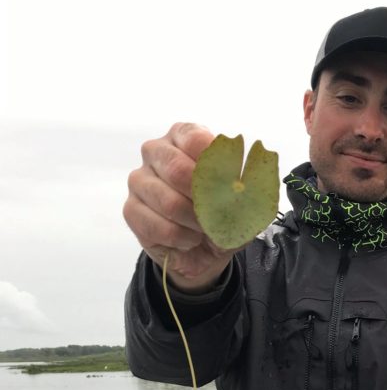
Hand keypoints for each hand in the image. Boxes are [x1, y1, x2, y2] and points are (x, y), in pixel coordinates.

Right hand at [123, 123, 235, 291]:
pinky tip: (190, 239)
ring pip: (169, 202)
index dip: (217, 165)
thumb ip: (249, 190)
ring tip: (205, 230)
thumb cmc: (221, 216)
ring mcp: (140, 179)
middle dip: (205, 199)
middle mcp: (157, 152)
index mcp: (185, 138)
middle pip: (177, 169)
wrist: (203, 251)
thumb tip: (252, 183)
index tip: (232, 184)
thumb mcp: (244, 204)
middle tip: (218, 213)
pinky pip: (159, 227)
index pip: (196, 139)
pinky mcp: (131, 209)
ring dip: (196, 223)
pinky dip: (183, 239)